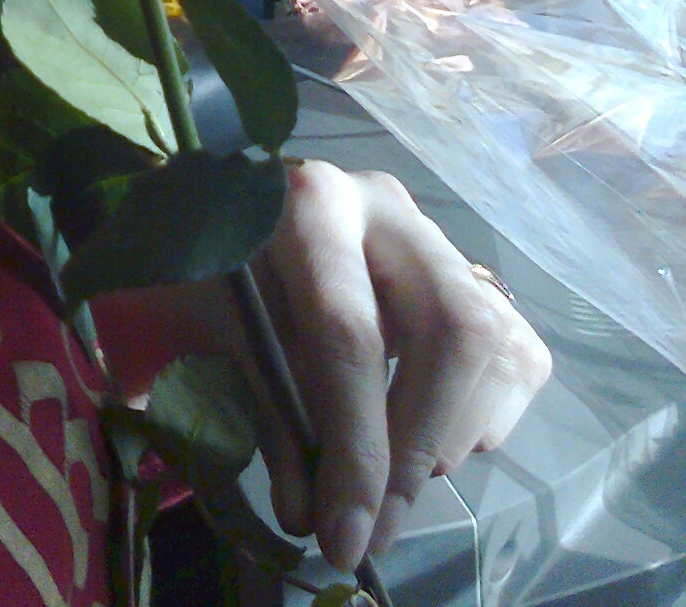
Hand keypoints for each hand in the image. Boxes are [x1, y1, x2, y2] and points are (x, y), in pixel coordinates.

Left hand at [97, 160, 551, 575]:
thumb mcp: (226, 333)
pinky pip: (516, 353)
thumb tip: (309, 519)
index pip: (350, 332)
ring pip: (494, 345)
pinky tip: (433, 430)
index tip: (346, 538)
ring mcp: (438, 234)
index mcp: (311, 204)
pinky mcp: (472, 269)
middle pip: (450, 331)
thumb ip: (270, 417)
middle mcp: (388, 206)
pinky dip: (483, 416)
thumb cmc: (225, 272)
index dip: (355, 448)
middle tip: (381, 523)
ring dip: (450, 437)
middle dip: (417, 446)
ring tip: (397, 474)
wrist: (240, 219)